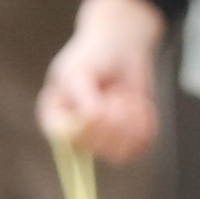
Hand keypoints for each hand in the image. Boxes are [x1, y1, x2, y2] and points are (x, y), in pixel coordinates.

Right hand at [40, 0, 167, 163]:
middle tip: (118, 94)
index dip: (91, 124)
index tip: (104, 103)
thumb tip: (93, 120)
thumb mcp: (80, 71)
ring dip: (131, 123)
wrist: (121, 45)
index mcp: (53, 117)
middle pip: (97, 147)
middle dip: (115, 118)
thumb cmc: (94, 55)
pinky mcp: (123, 140)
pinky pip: (138, 149)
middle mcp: (74, 134)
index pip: (70, 138)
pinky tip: (141, 106)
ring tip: (128, 98)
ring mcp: (99, 139)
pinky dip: (146, 127)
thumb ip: (83, 98)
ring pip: (118, 153)